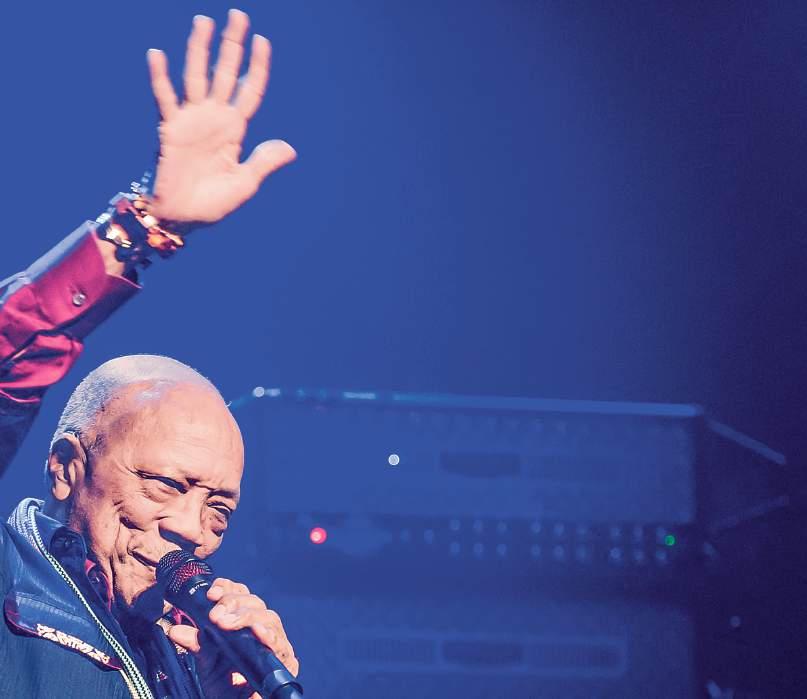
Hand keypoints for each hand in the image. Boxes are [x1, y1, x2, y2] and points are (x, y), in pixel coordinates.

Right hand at [145, 9, 295, 223]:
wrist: (182, 218)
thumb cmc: (212, 203)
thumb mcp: (245, 183)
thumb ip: (263, 161)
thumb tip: (290, 148)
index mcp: (235, 129)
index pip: (248, 90)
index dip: (257, 67)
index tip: (263, 41)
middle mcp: (214, 117)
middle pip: (224, 73)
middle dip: (232, 45)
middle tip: (238, 15)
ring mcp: (191, 120)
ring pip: (196, 76)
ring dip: (199, 49)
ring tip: (203, 21)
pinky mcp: (170, 128)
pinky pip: (165, 98)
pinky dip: (160, 77)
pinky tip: (157, 54)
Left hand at [168, 577, 298, 697]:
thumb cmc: (224, 683)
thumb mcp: (206, 661)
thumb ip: (196, 643)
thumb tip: (175, 630)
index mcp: (245, 622)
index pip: (242, 594)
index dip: (229, 588)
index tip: (211, 592)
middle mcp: (263, 629)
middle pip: (256, 603)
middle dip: (234, 603)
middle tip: (215, 615)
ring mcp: (276, 644)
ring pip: (270, 618)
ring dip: (247, 617)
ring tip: (227, 623)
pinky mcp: (286, 663)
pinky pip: (282, 645)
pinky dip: (269, 637)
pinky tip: (259, 632)